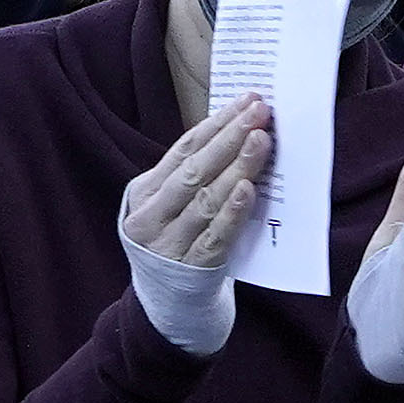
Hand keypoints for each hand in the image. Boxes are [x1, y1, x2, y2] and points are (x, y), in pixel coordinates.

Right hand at [123, 92, 270, 269]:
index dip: (215, 124)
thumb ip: (191, 175)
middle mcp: (149, 216)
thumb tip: (236, 131)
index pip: (182, 150)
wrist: (166, 301)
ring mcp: (168, 242)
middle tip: (259, 112)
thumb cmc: (176, 240)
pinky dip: (232, 211)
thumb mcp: (169, 205)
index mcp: (142, 193)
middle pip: (193, 170)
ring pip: (206, 199)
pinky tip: (248, 189)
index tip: (245, 102)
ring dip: (236, 167)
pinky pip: (215, 235)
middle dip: (229, 137)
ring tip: (261, 141)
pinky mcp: (192, 266)